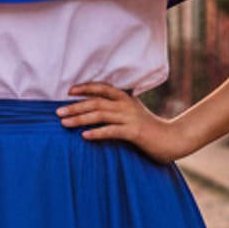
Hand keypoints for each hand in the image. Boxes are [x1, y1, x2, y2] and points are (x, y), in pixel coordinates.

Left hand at [55, 82, 184, 162]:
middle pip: (96, 102)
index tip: (69, 92)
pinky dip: (97, 133)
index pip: (102, 88)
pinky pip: (112, 131)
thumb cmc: (147, 127)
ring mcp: (130, 118)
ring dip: (80, 119)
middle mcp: (126, 105)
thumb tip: (94, 108)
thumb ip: (116, 108)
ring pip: (100, 115)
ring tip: (64, 123)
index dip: (85, 88)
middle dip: (75, 106)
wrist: (171, 139)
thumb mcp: (132, 112)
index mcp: (125, 98)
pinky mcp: (134, 132)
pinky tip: (84, 136)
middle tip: (58, 112)